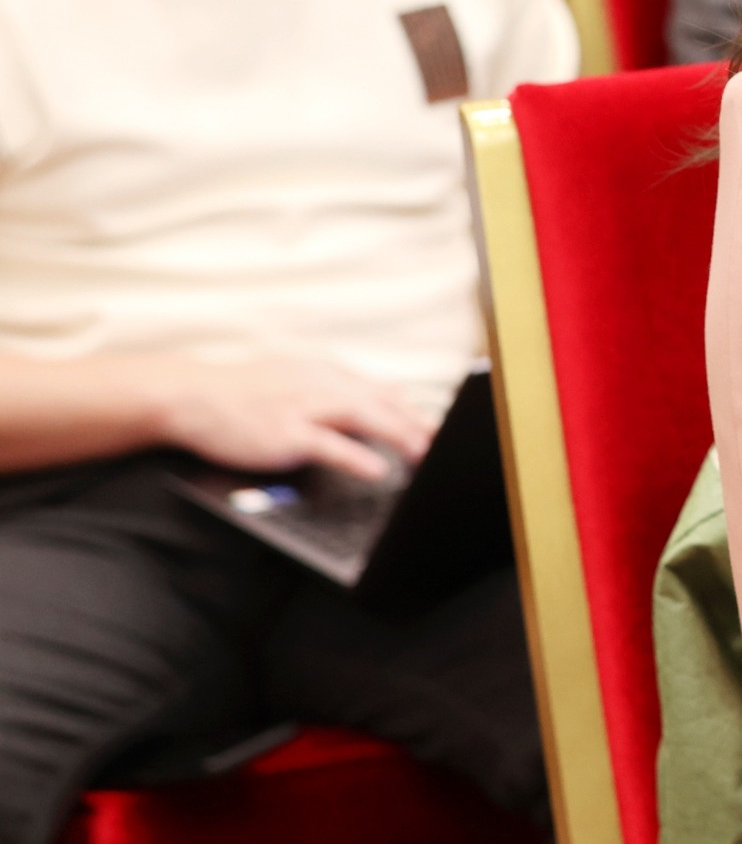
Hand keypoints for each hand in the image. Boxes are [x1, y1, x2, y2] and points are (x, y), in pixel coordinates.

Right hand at [153, 358, 434, 480]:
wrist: (191, 395)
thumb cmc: (244, 393)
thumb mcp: (299, 379)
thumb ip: (344, 390)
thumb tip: (392, 397)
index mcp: (327, 375)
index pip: (383, 392)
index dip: (416, 412)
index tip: (444, 429)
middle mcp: (322, 385)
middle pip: (383, 403)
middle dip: (419, 424)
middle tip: (449, 445)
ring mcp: (304, 407)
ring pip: (365, 417)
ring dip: (400, 435)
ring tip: (426, 453)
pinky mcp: (284, 431)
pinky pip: (328, 444)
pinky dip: (356, 455)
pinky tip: (377, 469)